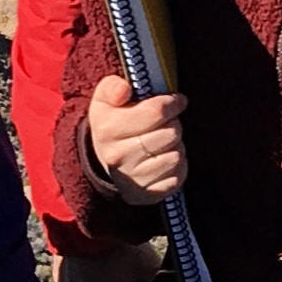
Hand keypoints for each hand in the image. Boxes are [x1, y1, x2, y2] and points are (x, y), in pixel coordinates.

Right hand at [73, 69, 185, 203]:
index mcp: (107, 129)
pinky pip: (177, 177)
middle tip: (166, 124)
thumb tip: (124, 89)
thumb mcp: (105, 100)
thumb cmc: (112, 123)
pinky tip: (165, 159)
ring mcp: (131, 178)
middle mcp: (117, 156)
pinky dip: (178, 167)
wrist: (103, 160)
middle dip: (174, 124)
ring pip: (176, 156)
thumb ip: (112, 87)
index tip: (175, 101)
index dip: (172, 103)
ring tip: (164, 142)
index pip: (155, 111)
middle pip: (171, 134)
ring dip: (176, 146)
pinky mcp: (145, 195)